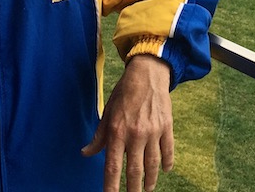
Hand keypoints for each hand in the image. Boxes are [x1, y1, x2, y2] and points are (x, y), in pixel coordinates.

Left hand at [82, 54, 173, 191]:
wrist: (147, 74)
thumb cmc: (124, 93)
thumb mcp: (107, 112)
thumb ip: (99, 136)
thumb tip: (86, 153)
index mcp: (117, 131)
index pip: (113, 166)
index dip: (111, 186)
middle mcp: (135, 134)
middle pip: (135, 170)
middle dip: (133, 188)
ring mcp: (153, 131)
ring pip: (152, 164)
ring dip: (150, 180)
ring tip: (148, 189)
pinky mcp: (166, 127)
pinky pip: (168, 151)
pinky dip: (167, 163)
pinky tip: (164, 170)